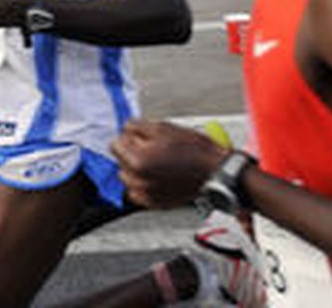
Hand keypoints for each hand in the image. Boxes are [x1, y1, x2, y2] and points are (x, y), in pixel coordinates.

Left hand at [111, 118, 225, 209]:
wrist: (217, 172)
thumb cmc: (195, 151)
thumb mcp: (163, 128)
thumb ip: (137, 127)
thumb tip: (125, 129)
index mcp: (137, 162)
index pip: (115, 145)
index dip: (128, 137)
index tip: (139, 137)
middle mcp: (138, 182)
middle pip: (121, 162)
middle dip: (132, 153)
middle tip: (153, 148)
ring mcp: (147, 196)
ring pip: (129, 177)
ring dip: (138, 169)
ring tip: (159, 162)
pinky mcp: (155, 204)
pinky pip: (139, 192)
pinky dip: (146, 183)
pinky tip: (161, 174)